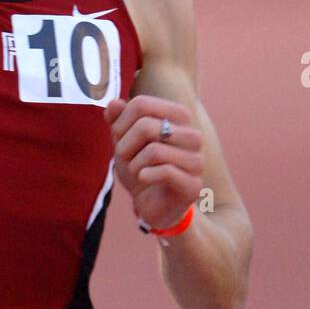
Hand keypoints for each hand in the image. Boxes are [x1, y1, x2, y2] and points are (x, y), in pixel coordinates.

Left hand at [104, 95, 203, 230]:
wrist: (152, 205)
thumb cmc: (140, 167)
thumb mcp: (124, 141)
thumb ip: (117, 120)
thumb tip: (113, 103)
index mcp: (179, 118)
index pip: (141, 104)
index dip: (120, 123)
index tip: (119, 139)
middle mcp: (193, 136)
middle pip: (146, 125)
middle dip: (125, 145)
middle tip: (125, 159)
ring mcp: (196, 160)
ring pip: (154, 150)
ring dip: (134, 164)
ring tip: (136, 171)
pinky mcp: (193, 185)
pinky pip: (165, 172)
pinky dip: (145, 175)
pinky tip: (144, 179)